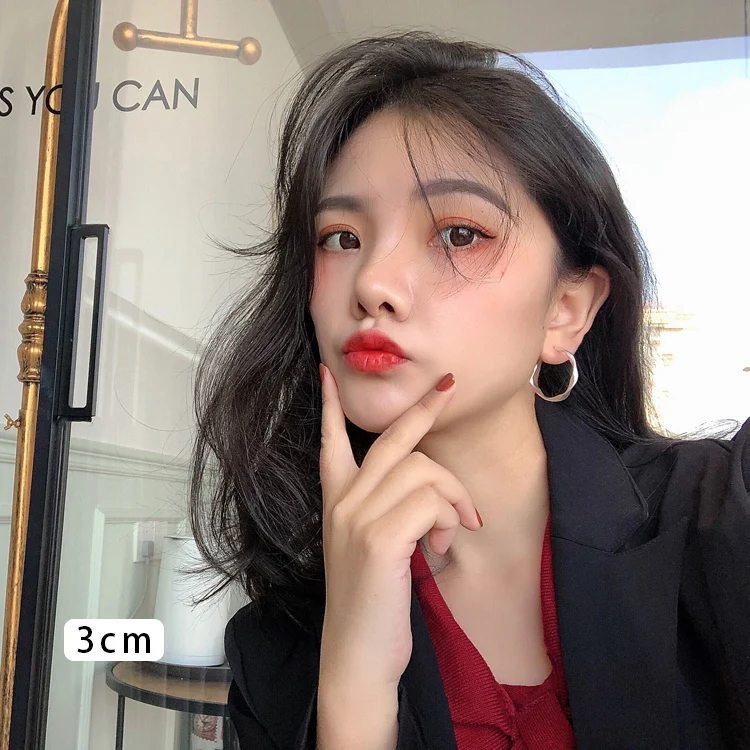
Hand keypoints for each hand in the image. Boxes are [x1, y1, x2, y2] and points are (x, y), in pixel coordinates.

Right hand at [317, 366, 481, 692]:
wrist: (357, 655)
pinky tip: (443, 548)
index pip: (329, 441)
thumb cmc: (372, 602)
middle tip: (450, 386)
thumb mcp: (373, 547)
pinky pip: (432, 502)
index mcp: (337, 502)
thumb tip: (432, 490)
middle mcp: (344, 502)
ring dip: (453, 498)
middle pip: (393, 439)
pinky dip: (450, 520)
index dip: (328, 404)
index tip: (326, 371)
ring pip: (425, 471)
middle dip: (425, 408)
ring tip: (454, 531)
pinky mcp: (379, 539)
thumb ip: (389, 510)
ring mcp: (358, 517)